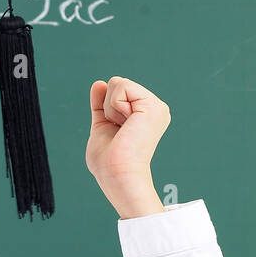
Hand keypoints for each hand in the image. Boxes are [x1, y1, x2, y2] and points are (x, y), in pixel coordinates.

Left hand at [85, 76, 169, 193]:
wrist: (117, 174)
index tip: (117, 132)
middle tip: (119, 131)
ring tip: (123, 129)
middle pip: (117, 83)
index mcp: (145, 114)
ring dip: (110, 108)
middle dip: (108, 106)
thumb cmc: (108, 161)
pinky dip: (114, 105)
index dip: (106, 109)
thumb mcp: (102, 126)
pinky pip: (122, 86)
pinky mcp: (153, 105)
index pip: (116, 92)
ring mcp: (156, 106)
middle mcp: (155, 108)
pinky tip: (126, 124)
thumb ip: (101, 105)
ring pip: (118, 82)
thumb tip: (99, 83)